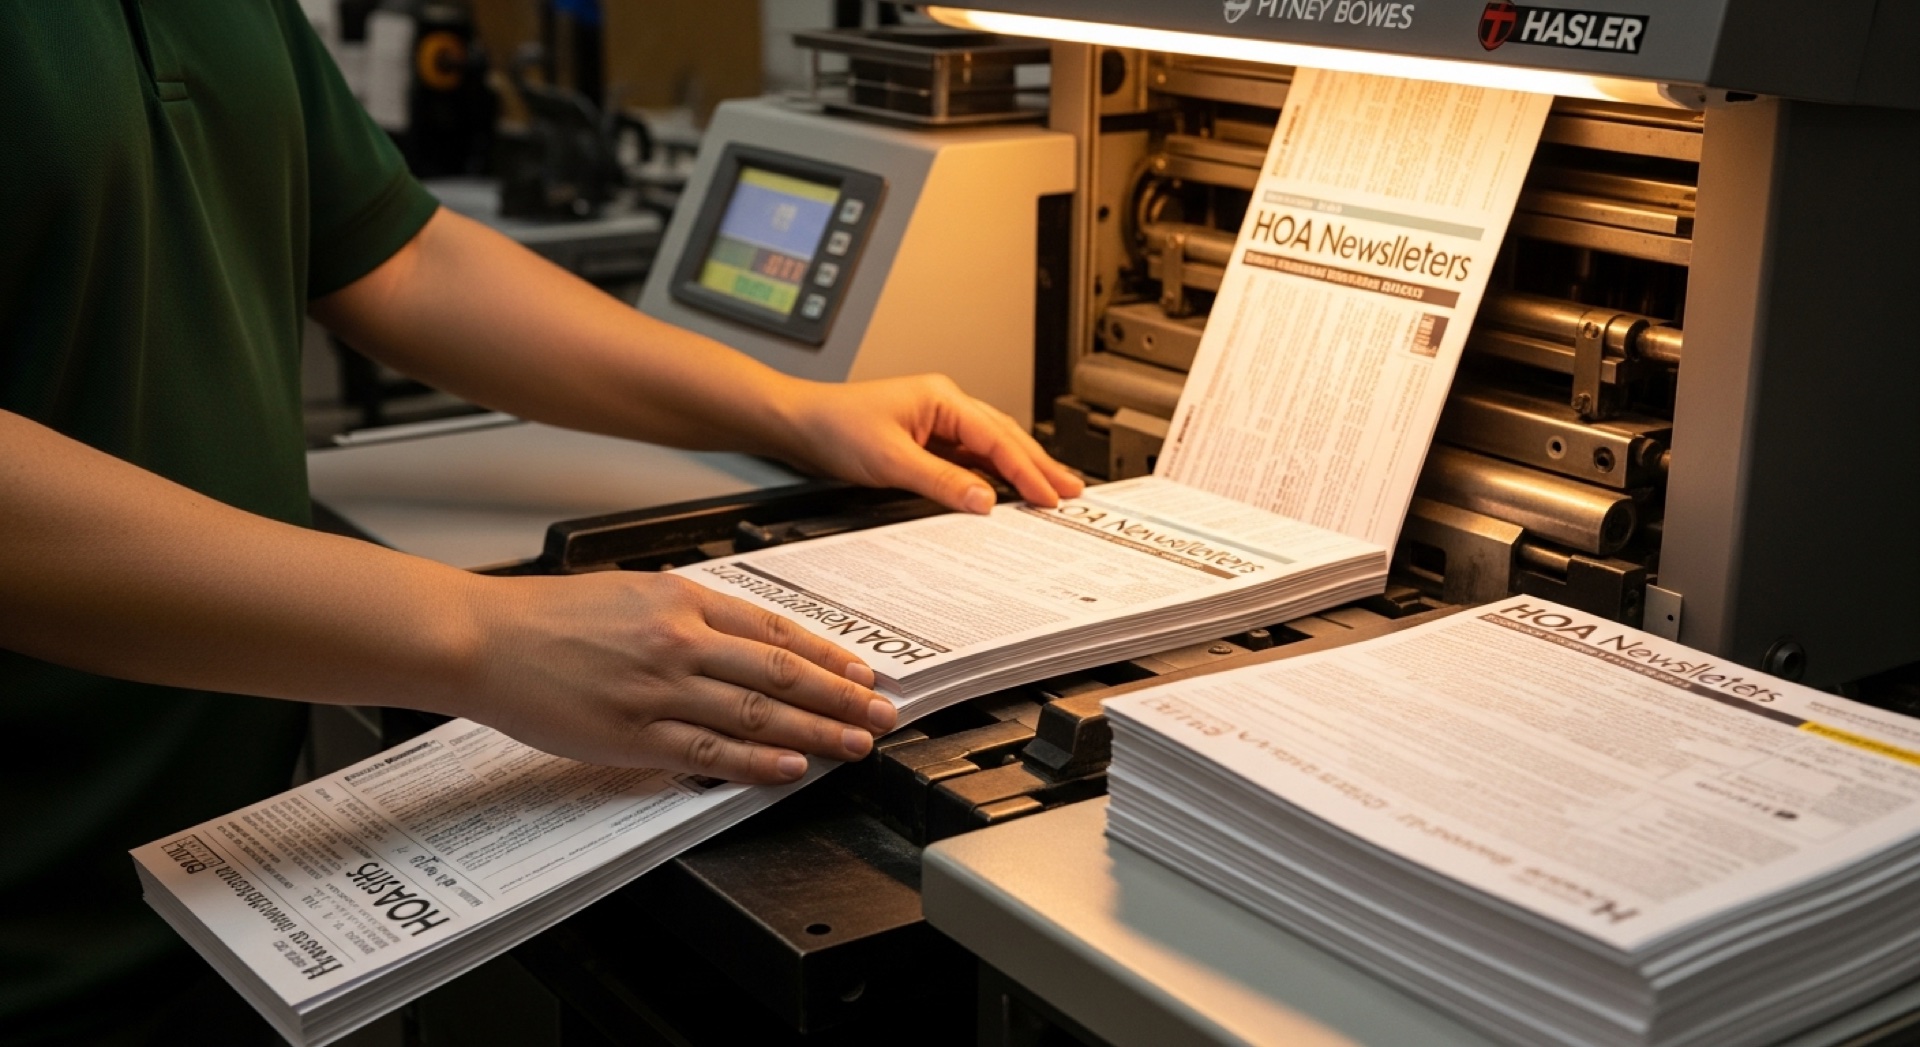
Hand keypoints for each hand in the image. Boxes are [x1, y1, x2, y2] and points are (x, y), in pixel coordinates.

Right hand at [460, 572, 897, 784]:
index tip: (864, 675)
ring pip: (758, 713)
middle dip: (842, 698)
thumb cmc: (547, 616)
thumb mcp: (630, 589)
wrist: (483, 639)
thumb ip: (689, 610)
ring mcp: (658, 690)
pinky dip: (758, 759)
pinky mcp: (634, 735)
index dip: (830, 657)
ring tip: (855, 745)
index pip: (776, 630)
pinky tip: (791, 767)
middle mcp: (678, 640)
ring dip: (816, 732)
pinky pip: (711, 751)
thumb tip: (744, 635)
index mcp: (680, 597)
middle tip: (882, 716)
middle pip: (782, 672)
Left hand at [776, 374, 1083, 512]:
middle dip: (1040, 465)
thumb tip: (984, 499)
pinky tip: (1005, 491)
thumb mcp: (891, 460)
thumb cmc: (834, 427)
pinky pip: (970, 457)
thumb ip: (940, 481)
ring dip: (1020, 469)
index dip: (1027, 469)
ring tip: (1051, 490)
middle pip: (1004, 437)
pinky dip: (993, 474)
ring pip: (990, 446)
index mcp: (942, 398)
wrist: (798, 424)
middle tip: (1072, 490)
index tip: (1051, 494)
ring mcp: (936, 422)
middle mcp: (944, 405)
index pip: (996, 438)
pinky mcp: (925, 440)